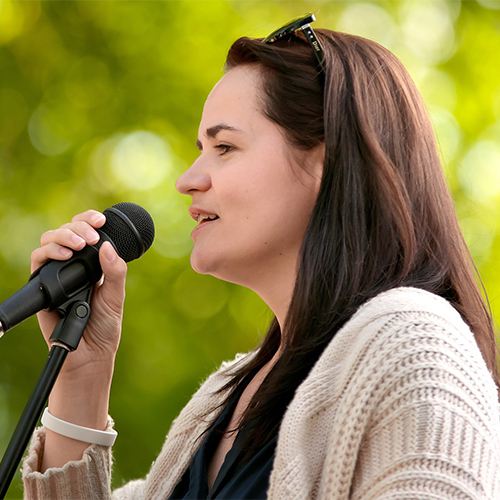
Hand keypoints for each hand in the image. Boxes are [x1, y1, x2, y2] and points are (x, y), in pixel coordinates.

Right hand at [30, 209, 127, 376]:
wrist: (89, 352)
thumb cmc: (104, 324)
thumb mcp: (115, 295)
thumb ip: (115, 272)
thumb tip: (107, 246)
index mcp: (93, 263)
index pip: (88, 232)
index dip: (90, 220)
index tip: (102, 219)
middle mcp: (73, 264)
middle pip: (67, 230)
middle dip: (79, 227)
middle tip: (92, 236)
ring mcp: (57, 272)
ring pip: (50, 240)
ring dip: (64, 236)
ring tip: (79, 245)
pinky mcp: (43, 285)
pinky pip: (38, 261)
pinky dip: (49, 252)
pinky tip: (64, 255)